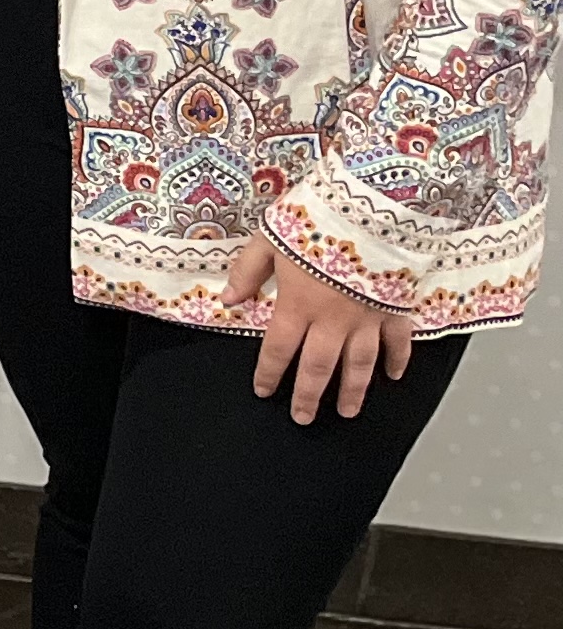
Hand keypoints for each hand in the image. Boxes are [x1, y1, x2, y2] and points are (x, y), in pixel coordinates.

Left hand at [230, 230, 415, 423]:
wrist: (370, 211)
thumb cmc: (315, 221)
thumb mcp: (269, 240)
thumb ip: (247, 273)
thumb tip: (228, 300)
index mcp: (298, 305)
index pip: (278, 349)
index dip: (269, 373)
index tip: (263, 391)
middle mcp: (333, 320)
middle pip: (318, 368)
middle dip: (308, 396)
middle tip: (302, 418)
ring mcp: (368, 317)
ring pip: (360, 364)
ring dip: (352, 391)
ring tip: (346, 412)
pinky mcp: (395, 307)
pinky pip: (399, 341)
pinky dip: (398, 360)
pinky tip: (394, 376)